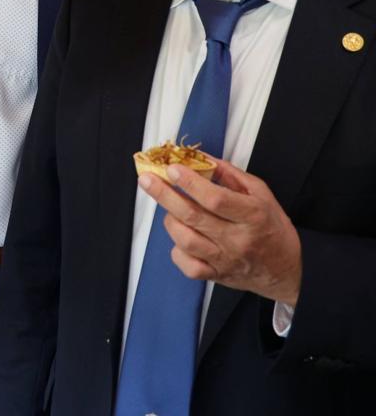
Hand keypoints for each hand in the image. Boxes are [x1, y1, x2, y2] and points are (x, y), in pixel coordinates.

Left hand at [140, 159, 301, 305]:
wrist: (286, 271)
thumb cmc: (271, 227)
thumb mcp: (261, 194)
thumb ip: (231, 175)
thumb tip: (201, 158)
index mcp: (253, 216)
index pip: (216, 199)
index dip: (190, 183)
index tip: (172, 169)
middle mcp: (238, 240)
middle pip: (193, 216)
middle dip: (164, 195)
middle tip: (147, 179)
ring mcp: (225, 260)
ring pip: (185, 240)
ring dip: (170, 220)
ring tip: (170, 209)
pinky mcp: (216, 276)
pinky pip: (187, 265)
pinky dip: (176, 250)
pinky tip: (180, 238)